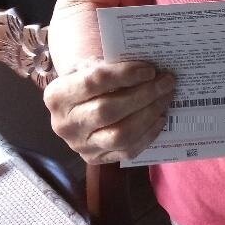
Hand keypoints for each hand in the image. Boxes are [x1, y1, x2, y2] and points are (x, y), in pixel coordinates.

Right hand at [43, 60, 174, 163]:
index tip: (150, 70)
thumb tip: (149, 68)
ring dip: (149, 114)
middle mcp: (64, 124)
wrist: (75, 106)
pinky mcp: (96, 159)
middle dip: (143, 95)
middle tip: (167, 82)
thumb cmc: (87, 81)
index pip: (94, 82)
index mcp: (57, 95)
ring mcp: (80, 146)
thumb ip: (112, 65)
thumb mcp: (90, 67)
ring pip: (119, 135)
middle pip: (107, 111)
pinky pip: (127, 151)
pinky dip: (148, 134)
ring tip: (166, 98)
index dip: (125, 75)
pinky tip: (160, 117)